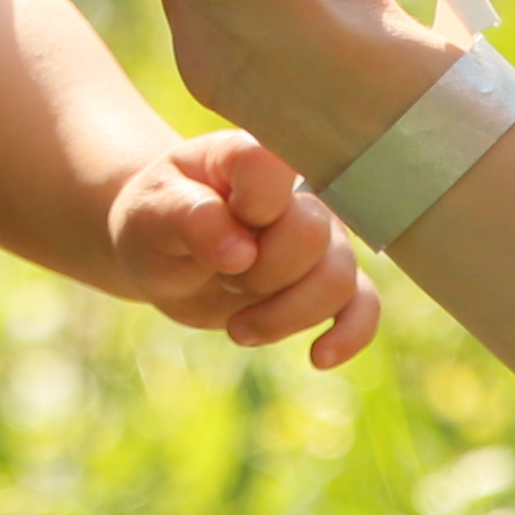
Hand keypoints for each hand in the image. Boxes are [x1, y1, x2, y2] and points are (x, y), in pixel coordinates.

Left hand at [105, 129, 384, 370]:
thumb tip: (240, 249)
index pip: (275, 170)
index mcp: (252, 157)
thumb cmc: (158, 220)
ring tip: (236, 328)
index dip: (249, 210)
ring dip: (284, 315)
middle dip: (258, 274)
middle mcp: (299, 191)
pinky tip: (319, 357)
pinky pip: (363, 305)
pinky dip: (349, 334)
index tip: (209, 224)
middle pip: (309, 237)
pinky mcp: (325, 280)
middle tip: (219, 275)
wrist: (164, 251)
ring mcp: (320, 236)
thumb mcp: (150, 215)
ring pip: (338, 278)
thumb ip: (189, 218)